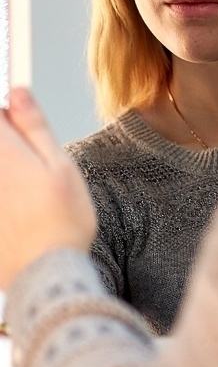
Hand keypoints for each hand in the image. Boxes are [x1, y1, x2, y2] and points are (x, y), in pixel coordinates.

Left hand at [0, 89, 96, 289]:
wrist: (45, 274)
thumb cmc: (62, 221)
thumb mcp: (60, 166)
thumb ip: (34, 127)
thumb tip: (18, 92)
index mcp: (3, 153)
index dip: (8, 112)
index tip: (19, 118)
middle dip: (12, 145)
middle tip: (28, 163)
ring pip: (2, 171)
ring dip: (13, 172)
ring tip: (29, 196)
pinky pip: (2, 195)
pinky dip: (10, 199)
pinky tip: (19, 213)